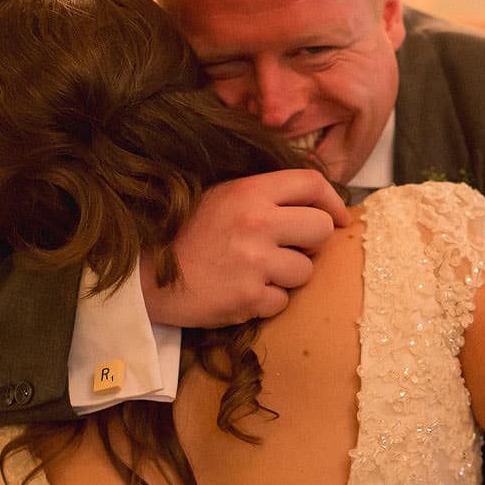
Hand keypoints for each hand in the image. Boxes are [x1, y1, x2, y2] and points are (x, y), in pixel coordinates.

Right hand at [140, 170, 350, 326]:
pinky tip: (242, 291)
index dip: (333, 201)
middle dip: (313, 242)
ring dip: (289, 276)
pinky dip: (267, 301)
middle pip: (321, 229)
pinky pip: (282, 301)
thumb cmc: (186, 235)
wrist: (145, 277)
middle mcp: (257, 223)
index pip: (311, 183)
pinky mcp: (249, 297)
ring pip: (306, 271)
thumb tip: (317, 203)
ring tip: (256, 272)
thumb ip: (264, 197)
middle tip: (292, 248)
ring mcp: (254, 262)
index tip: (339, 217)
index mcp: (250, 192)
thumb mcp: (222, 198)